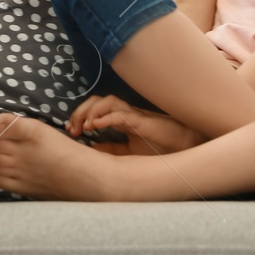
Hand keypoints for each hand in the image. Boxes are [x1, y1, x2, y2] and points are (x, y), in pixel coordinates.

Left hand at [67, 95, 201, 154]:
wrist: (184, 150)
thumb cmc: (160, 149)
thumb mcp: (128, 153)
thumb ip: (110, 150)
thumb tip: (90, 149)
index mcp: (120, 120)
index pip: (94, 109)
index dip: (79, 116)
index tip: (71, 132)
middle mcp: (125, 114)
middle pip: (97, 101)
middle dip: (80, 112)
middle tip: (72, 129)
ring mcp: (134, 115)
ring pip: (108, 101)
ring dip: (91, 111)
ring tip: (84, 127)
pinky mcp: (143, 122)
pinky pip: (122, 114)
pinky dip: (106, 118)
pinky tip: (96, 127)